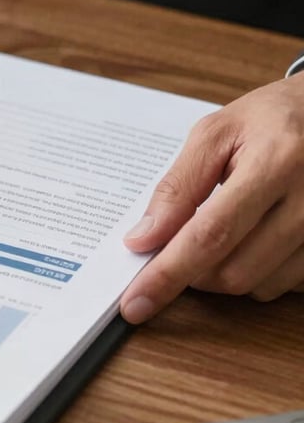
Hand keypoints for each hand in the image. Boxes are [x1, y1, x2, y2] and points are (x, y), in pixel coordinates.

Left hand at [120, 75, 303, 322]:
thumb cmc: (269, 120)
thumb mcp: (214, 135)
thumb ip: (178, 187)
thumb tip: (144, 239)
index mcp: (275, 163)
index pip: (211, 234)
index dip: (168, 273)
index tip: (135, 302)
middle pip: (234, 271)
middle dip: (193, 270)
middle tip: (179, 242)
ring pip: (259, 286)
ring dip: (225, 272)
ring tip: (224, 229)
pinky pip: (286, 286)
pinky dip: (258, 272)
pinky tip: (256, 237)